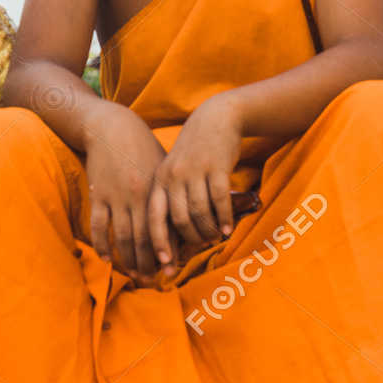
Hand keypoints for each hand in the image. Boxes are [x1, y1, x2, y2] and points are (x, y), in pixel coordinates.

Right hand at [81, 104, 170, 276]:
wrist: (113, 128)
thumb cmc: (143, 149)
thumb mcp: (164, 168)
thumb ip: (173, 193)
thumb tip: (190, 218)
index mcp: (159, 190)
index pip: (166, 227)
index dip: (170, 250)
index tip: (174, 269)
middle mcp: (139, 196)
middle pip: (146, 238)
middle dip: (151, 262)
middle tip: (155, 280)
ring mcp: (117, 197)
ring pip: (124, 236)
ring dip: (130, 259)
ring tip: (136, 275)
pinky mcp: (98, 195)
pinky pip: (99, 226)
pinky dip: (103, 244)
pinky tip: (108, 258)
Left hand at [146, 93, 243, 268]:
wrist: (215, 119)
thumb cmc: (193, 152)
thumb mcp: (173, 170)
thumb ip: (169, 197)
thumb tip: (170, 236)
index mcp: (159, 180)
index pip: (154, 218)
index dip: (159, 243)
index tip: (165, 264)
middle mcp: (174, 177)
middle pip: (179, 220)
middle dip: (189, 241)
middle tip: (200, 248)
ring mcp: (195, 171)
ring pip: (200, 213)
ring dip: (208, 230)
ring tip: (215, 238)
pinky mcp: (217, 167)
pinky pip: (220, 200)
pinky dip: (224, 218)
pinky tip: (228, 229)